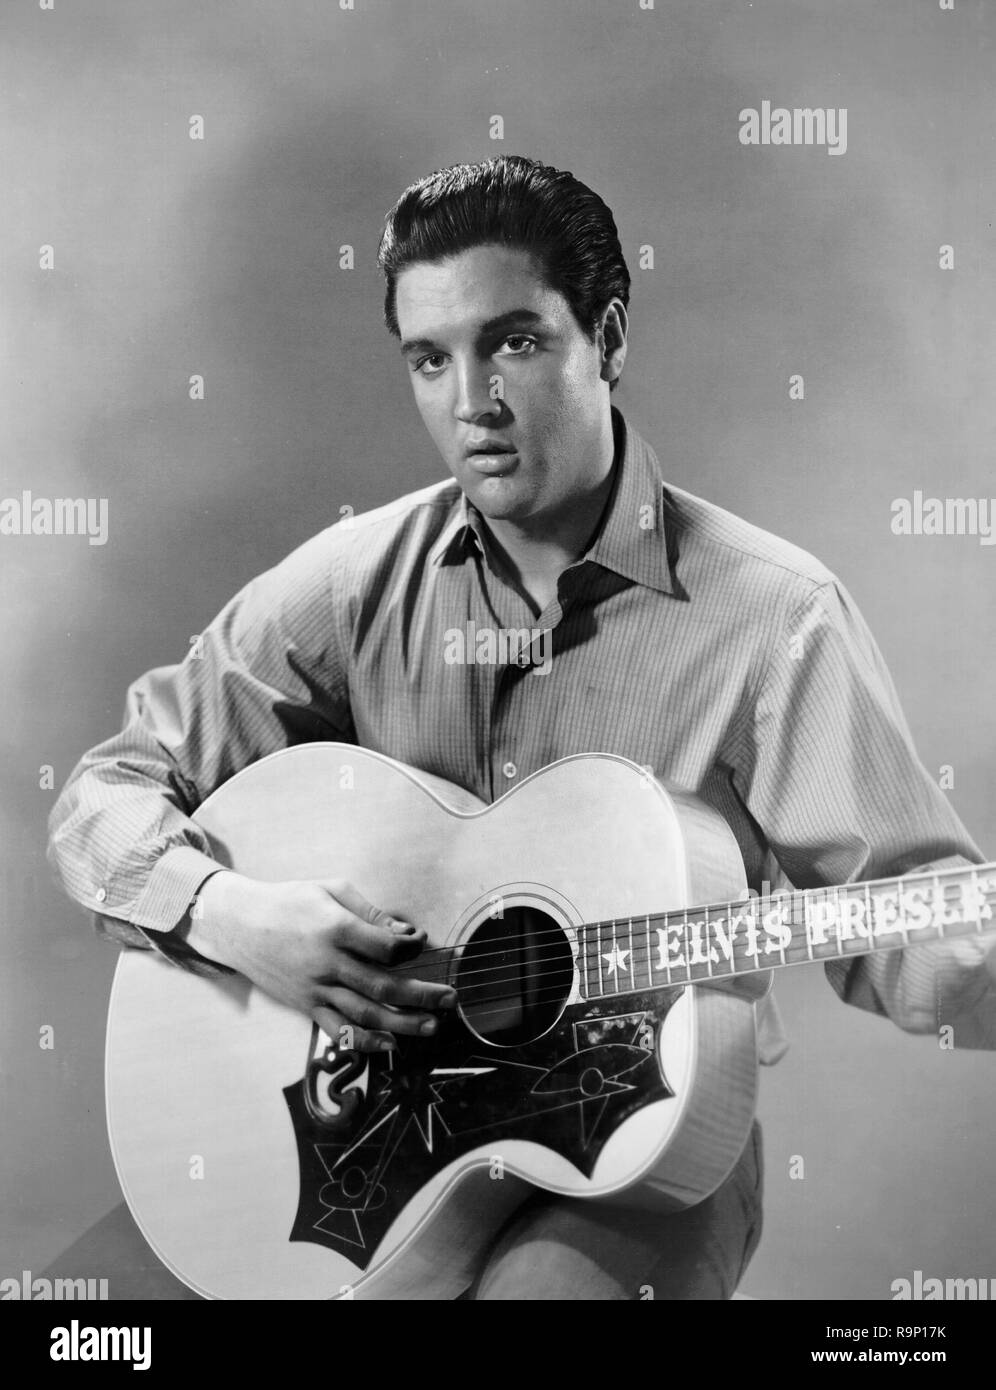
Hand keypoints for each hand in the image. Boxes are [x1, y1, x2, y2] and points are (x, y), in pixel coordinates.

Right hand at [184, 871, 454, 1051]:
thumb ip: (370, 912)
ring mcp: (316, 989)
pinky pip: (338, 1030)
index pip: (386, 947)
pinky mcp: (306, 1006)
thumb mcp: (330, 890)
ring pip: (365, 1014)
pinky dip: (364, 1041)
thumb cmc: (290, 901)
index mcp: (336, 929)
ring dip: (401, 1023)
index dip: (411, 947)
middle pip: (382, 985)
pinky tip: (389, 1045)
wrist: (240, 925)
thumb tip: (405, 932)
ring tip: (432, 1026)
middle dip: (421, 994)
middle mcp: (327, 964)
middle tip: (451, 998)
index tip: (423, 943)